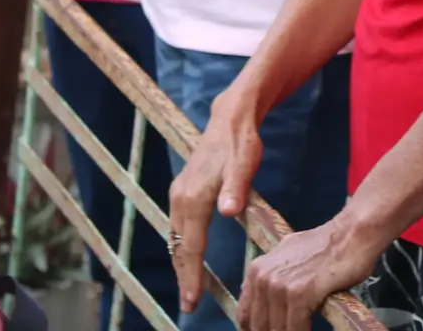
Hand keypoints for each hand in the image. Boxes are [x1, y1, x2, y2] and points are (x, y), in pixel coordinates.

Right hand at [168, 95, 263, 312]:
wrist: (231, 117)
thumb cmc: (241, 142)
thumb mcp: (245, 163)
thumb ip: (237, 188)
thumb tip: (228, 212)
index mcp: (193, 198)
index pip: (192, 246)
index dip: (192, 275)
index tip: (192, 300)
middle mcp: (180, 199)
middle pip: (179, 247)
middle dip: (184, 277)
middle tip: (189, 305)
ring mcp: (179, 195)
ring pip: (177, 238)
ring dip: (182, 264)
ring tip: (190, 289)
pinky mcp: (183, 192)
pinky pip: (180, 227)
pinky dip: (183, 247)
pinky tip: (190, 259)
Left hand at [238, 218, 377, 330]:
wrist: (353, 233)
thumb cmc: (328, 245)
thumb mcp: (289, 254)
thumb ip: (273, 275)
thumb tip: (267, 296)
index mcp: (257, 270)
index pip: (245, 315)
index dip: (257, 329)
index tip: (271, 330)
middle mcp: (263, 278)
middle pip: (259, 325)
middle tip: (290, 329)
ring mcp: (280, 286)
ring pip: (276, 329)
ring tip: (301, 330)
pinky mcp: (300, 294)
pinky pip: (295, 328)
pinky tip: (310, 329)